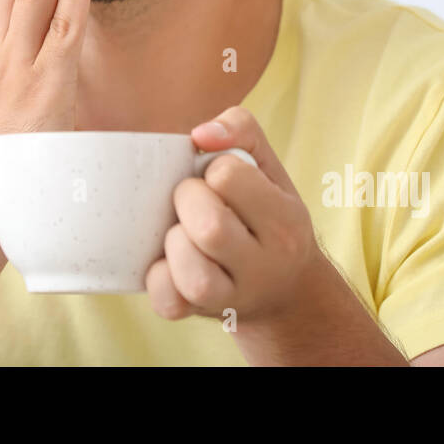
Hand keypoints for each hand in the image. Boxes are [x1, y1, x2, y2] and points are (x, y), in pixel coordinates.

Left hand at [145, 106, 313, 328]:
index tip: (219, 178)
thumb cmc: (265, 214)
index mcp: (285, 221)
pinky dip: (158, 278)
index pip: (229, 176)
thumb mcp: (268, 166)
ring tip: (183, 233)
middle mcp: (266, 265)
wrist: (285, 290)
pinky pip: (169, 302)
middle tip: (191, 200)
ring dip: (174, 243)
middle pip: (210, 227)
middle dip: (187, 201)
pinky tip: (169, 262)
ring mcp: (235, 296)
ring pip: (192, 273)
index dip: (214, 169)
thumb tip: (200, 134)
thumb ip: (240, 129)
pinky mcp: (203, 313)